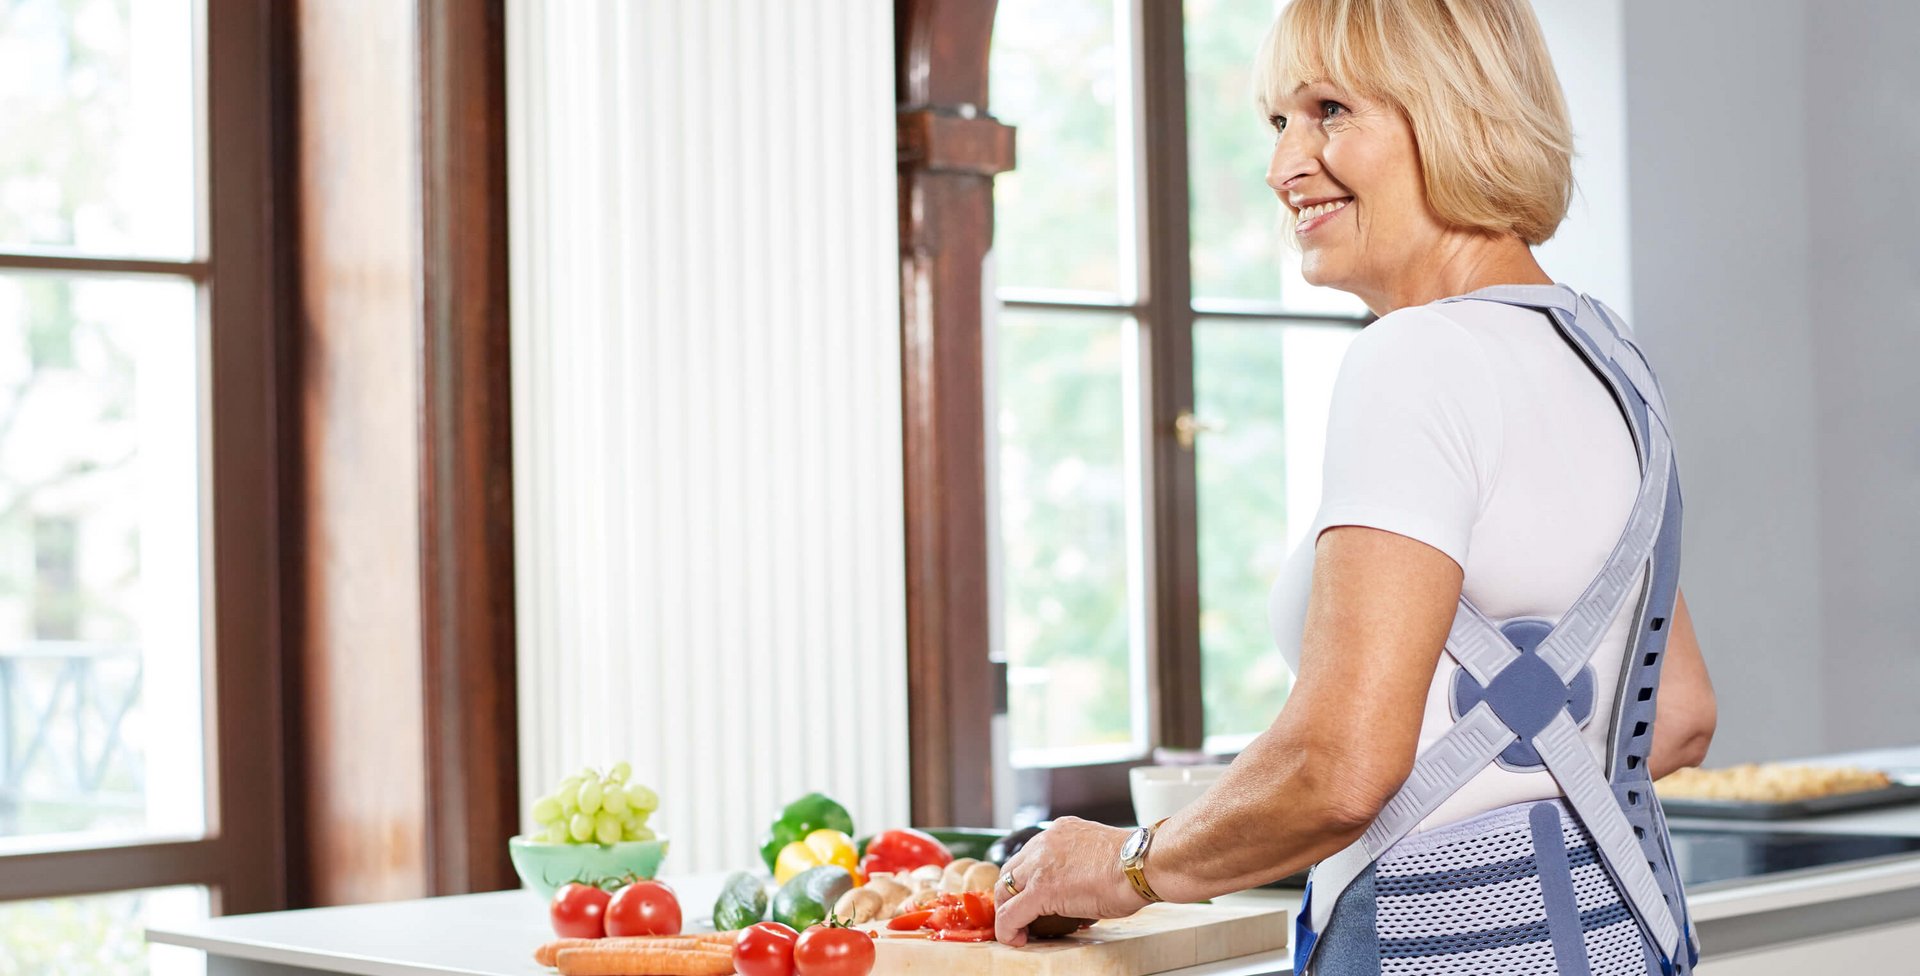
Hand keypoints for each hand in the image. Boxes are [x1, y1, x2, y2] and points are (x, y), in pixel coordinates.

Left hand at [992, 816, 1151, 946]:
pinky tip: (1015, 939)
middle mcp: (1044, 842)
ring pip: (1005, 889)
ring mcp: (1039, 865)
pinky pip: (1011, 913)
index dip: (1026, 879)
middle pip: (1011, 870)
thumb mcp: (1099, 853)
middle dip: (1011, 894)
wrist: (1140, 865)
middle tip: (1019, 914)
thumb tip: (1083, 887)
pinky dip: (1007, 929)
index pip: (1029, 855)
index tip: (1030, 897)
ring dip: (1008, 911)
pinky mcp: (1039, 890)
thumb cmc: (1133, 864)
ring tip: (1018, 929)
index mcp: (1060, 831)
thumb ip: (1082, 863)